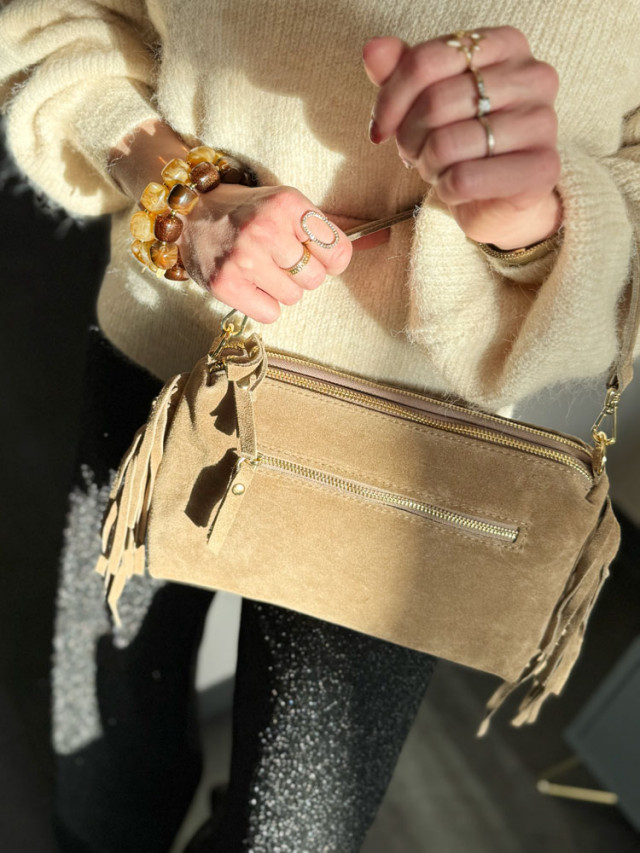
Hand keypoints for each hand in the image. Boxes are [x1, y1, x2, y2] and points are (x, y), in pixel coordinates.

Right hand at [107, 120, 351, 323]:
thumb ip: (332, 226)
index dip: (331, 260)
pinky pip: (270, 313)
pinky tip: (250, 284)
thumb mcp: (289, 206)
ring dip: (282, 290)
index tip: (314, 254)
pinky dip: (263, 304)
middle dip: (303, 274)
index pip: (339, 252)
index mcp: (289, 203)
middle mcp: (267, 229)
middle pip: (316, 279)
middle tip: (279, 259)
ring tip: (262, 269)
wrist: (190, 214)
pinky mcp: (226, 284)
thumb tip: (380, 236)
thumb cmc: (248, 211)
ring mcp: (244, 258)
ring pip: (294, 298)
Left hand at [363, 28, 562, 249]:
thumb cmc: (463, 141)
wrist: (498, 198)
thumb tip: (374, 50)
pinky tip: (454, 189)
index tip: (382, 128)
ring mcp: (543, 122)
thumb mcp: (427, 101)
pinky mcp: (542, 169)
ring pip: (448, 143)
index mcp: (506, 44)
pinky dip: (447, 190)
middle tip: (414, 154)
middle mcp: (534, 75)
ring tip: (438, 169)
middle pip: (436, 102)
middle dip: (409, 137)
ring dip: (429, 165)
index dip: (391, 100)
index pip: (426, 60)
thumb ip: (403, 71)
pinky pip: (466, 179)